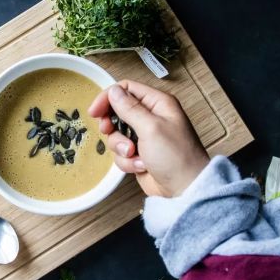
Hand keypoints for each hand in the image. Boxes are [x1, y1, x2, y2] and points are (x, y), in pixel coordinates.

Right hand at [88, 80, 208, 197]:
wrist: (184, 190)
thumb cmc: (177, 157)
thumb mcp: (151, 128)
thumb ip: (130, 108)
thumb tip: (114, 91)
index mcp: (158, 104)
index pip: (126, 89)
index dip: (108, 98)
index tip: (95, 111)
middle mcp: (151, 117)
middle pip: (117, 111)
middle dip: (112, 125)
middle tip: (108, 131)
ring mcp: (144, 136)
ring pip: (116, 135)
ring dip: (121, 147)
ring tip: (134, 155)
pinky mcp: (139, 154)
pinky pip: (120, 153)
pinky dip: (127, 161)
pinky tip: (142, 166)